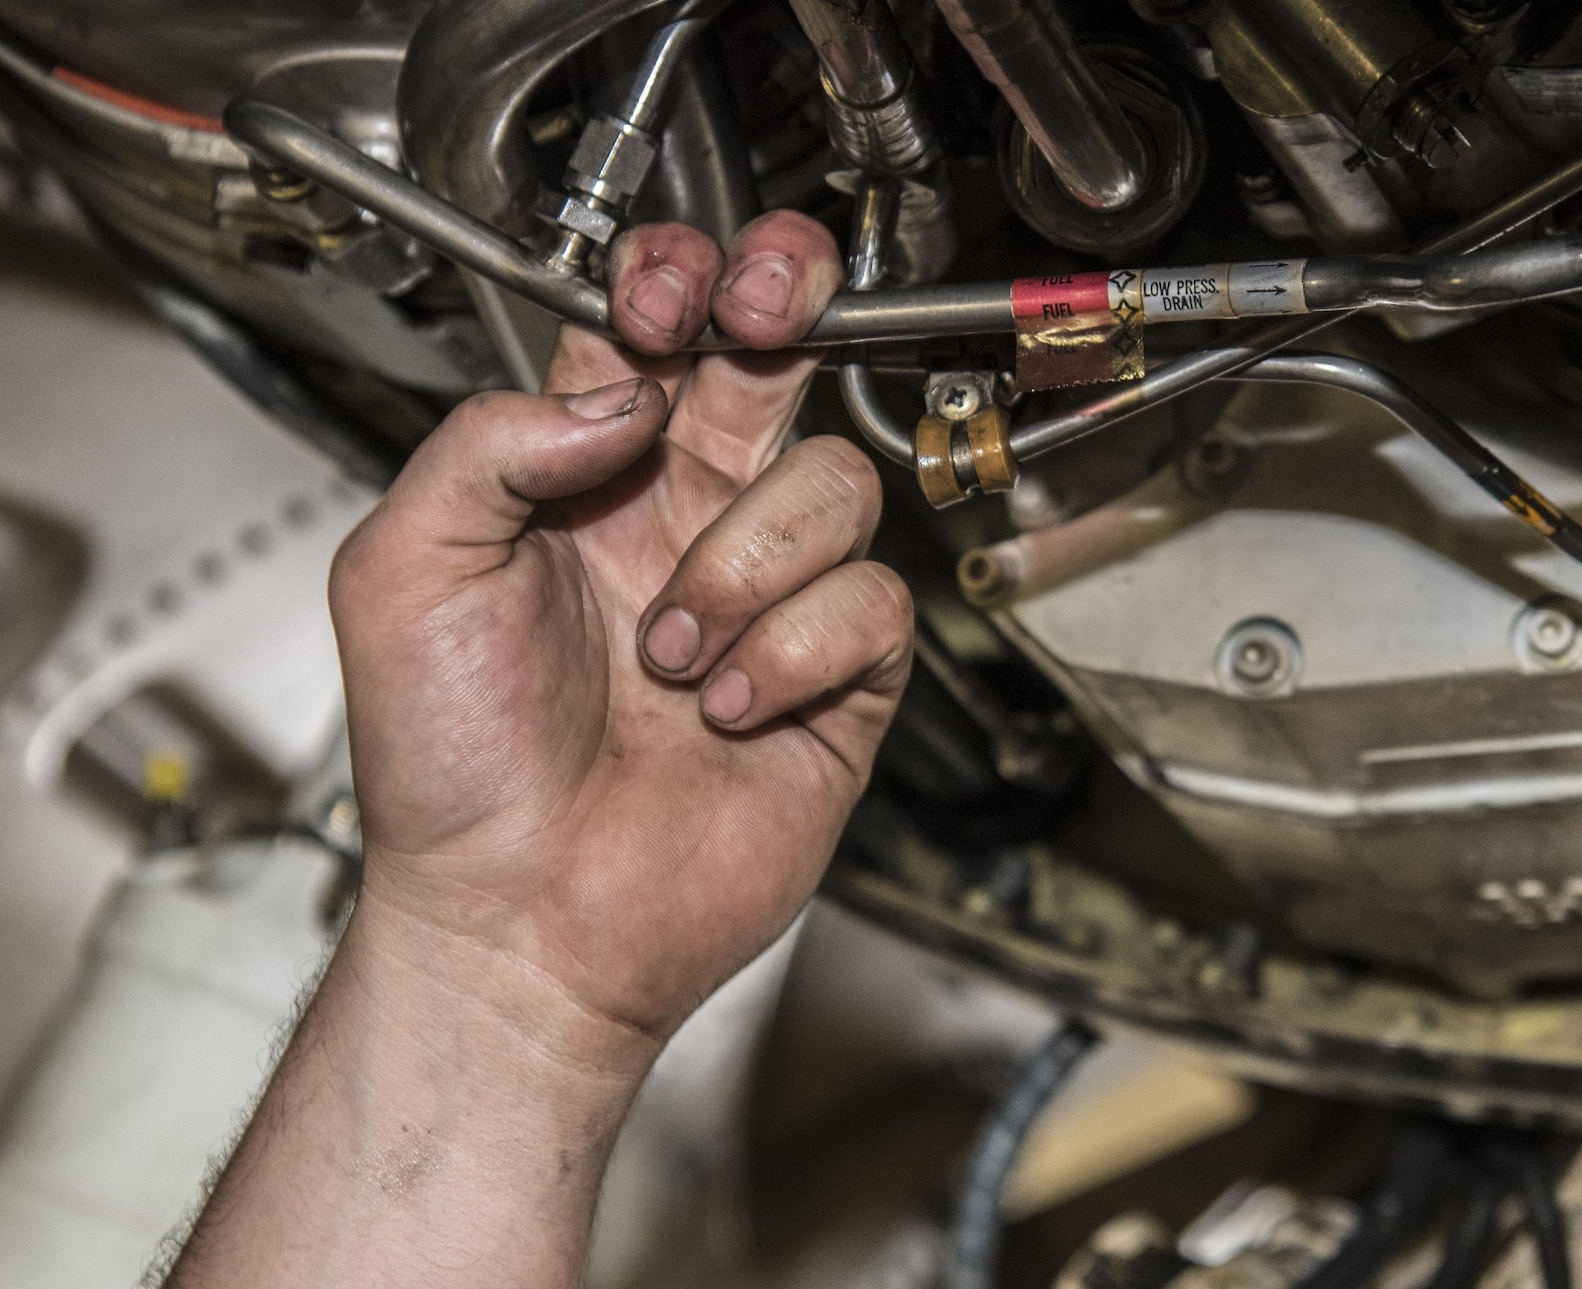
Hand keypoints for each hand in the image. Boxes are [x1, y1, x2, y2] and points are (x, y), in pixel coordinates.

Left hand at [330, 210, 912, 1051]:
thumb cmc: (450, 768)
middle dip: (786, 300)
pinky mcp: (835, 681)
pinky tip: (727, 708)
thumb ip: (490, 444)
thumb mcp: (403, 572)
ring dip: (748, 561)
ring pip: (834, 484)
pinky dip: (796, 650)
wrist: (520, 921)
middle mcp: (686, 521)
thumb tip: (619, 391)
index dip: (673, 284)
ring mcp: (768, 597)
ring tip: (671, 650)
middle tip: (769, 307)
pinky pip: (870, 605)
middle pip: (778, 360)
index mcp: (584, 481)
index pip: (653, 333)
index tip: (662, 301)